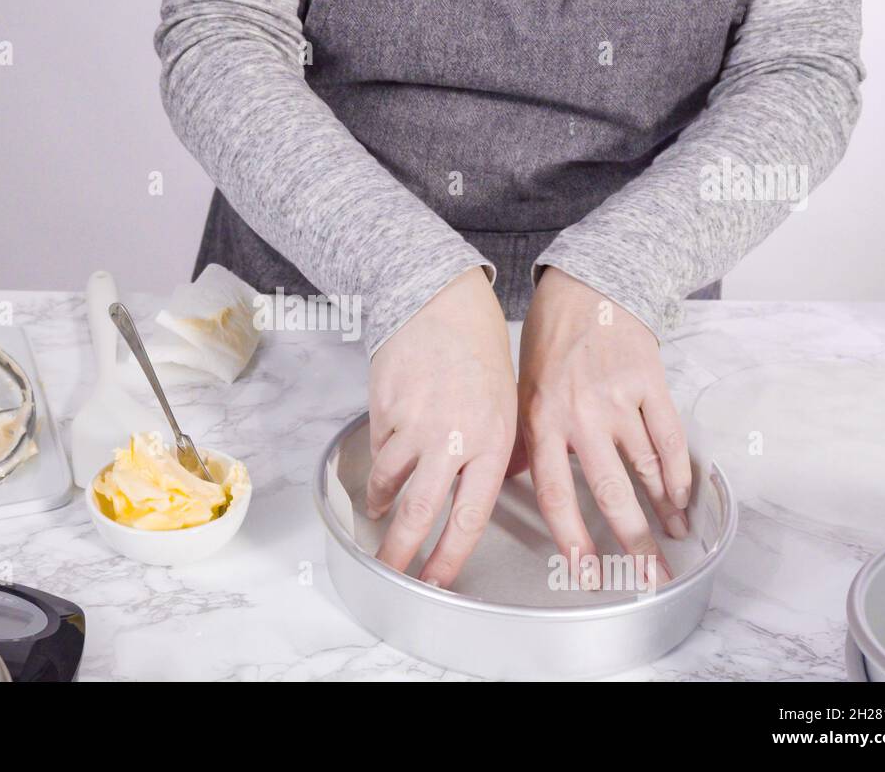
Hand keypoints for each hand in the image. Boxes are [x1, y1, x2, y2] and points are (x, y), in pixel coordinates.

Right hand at [367, 268, 515, 587]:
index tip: (437, 581)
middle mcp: (452, 438)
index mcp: (493, 442)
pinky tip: (382, 459)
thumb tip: (486, 492)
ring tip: (378, 513)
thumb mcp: (507, 404)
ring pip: (387, 482)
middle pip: (420, 513)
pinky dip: (378, 460)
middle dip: (400, 553)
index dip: (449, 557)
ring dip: (380, 504)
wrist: (439, 302)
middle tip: (390, 574)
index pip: (469, 517)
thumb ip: (498, 452)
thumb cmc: (479, 350)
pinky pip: (377, 449)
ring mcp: (414, 423)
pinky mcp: (384, 408)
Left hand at [513, 268, 690, 588]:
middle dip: (632, 544)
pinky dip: (679, 472)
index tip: (588, 575)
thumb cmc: (548, 345)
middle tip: (648, 579)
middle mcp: (579, 415)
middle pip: (609, 493)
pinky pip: (669, 438)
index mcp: (541, 422)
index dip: (574, 540)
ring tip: (675, 541)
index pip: (556, 495)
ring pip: (646, 470)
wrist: (585, 289)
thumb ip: (524, 443)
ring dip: (664, 512)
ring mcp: (617, 398)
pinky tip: (683, 498)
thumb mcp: (519, 393)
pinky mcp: (649, 381)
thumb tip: (510, 488)